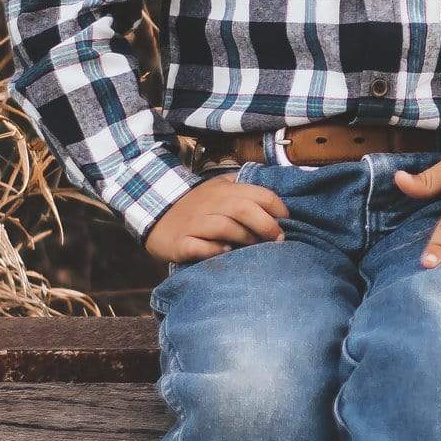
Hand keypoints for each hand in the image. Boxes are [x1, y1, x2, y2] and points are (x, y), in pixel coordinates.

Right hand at [145, 174, 287, 264]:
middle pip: (244, 209)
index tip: (286, 221)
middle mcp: (210, 204)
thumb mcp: (220, 188)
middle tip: (278, 239)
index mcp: (224, 189)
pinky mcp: (180, 243)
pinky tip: (225, 252)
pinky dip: (215, 250)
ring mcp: (194, 223)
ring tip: (254, 246)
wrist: (154, 213)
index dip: (278, 208)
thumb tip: (277, 198)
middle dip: (266, 225)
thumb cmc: (198, 205)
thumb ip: (244, 188)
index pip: (259, 194)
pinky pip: (200, 247)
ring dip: (245, 238)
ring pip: (224, 227)